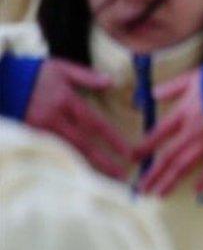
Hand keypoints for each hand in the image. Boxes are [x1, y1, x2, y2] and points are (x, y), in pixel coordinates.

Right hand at [25, 59, 131, 178]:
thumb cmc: (30, 73)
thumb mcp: (59, 68)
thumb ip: (86, 76)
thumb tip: (112, 82)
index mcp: (64, 99)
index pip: (94, 123)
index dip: (112, 139)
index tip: (128, 152)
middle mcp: (52, 117)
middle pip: (82, 144)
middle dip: (103, 161)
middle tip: (121, 175)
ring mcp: (37, 130)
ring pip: (66, 153)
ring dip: (85, 167)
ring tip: (103, 181)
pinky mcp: (26, 137)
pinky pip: (49, 154)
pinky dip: (64, 165)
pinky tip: (76, 175)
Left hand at [135, 70, 202, 196]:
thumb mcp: (195, 77)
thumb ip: (173, 87)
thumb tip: (152, 94)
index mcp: (184, 112)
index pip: (158, 133)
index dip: (144, 146)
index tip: (133, 157)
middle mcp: (192, 131)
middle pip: (167, 156)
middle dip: (153, 173)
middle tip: (141, 188)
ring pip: (184, 165)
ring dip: (170, 181)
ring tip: (159, 193)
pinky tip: (197, 190)